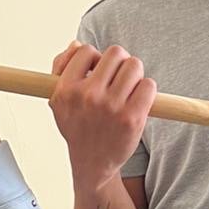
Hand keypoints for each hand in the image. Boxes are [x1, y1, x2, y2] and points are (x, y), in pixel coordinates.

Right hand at [49, 42, 155, 191]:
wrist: (92, 164)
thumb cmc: (78, 127)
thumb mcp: (59, 101)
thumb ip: (61, 68)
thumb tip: (75, 44)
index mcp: (66, 90)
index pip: (85, 50)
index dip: (94, 57)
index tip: (96, 71)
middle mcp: (87, 97)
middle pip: (115, 53)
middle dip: (119, 63)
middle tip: (117, 79)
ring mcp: (110, 107)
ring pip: (134, 65)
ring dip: (135, 75)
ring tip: (128, 90)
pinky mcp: (132, 118)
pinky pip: (149, 85)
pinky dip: (147, 90)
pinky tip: (138, 101)